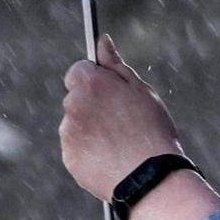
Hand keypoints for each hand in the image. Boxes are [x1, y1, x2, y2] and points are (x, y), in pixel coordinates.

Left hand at [59, 34, 180, 202]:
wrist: (150, 177)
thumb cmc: (151, 130)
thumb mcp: (140, 90)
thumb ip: (115, 65)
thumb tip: (102, 42)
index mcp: (89, 83)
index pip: (79, 70)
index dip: (97, 81)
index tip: (112, 94)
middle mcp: (72, 105)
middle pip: (76, 98)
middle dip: (93, 105)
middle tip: (121, 122)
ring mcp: (68, 133)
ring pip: (76, 125)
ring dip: (91, 129)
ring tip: (119, 144)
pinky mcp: (69, 157)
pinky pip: (77, 149)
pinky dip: (89, 152)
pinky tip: (112, 158)